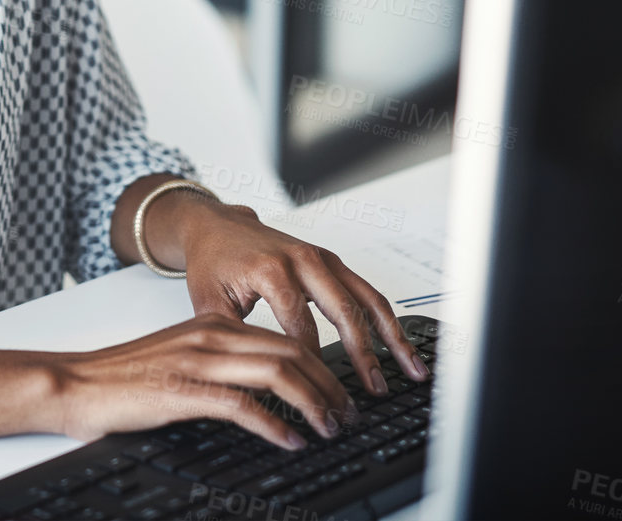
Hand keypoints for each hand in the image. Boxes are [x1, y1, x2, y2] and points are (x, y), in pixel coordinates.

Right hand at [49, 313, 356, 446]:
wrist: (75, 382)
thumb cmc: (122, 377)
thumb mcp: (179, 356)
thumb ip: (217, 360)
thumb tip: (262, 386)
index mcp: (211, 325)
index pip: (284, 337)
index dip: (322, 366)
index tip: (339, 392)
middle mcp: (209, 336)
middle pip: (291, 351)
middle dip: (330, 385)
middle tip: (347, 413)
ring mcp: (197, 362)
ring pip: (277, 372)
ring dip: (313, 403)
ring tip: (329, 428)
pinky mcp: (183, 391)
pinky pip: (243, 405)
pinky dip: (275, 425)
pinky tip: (290, 440)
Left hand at [153, 190, 429, 395]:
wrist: (215, 225)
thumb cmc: (212, 263)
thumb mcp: (209, 303)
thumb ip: (234, 341)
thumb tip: (254, 383)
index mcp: (270, 271)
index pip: (301, 329)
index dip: (314, 366)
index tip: (323, 396)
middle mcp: (301, 260)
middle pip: (343, 312)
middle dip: (363, 354)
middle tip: (376, 389)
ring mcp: (320, 258)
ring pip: (366, 299)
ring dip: (391, 336)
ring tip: (412, 370)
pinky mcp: (330, 261)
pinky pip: (366, 290)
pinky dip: (387, 319)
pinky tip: (401, 345)